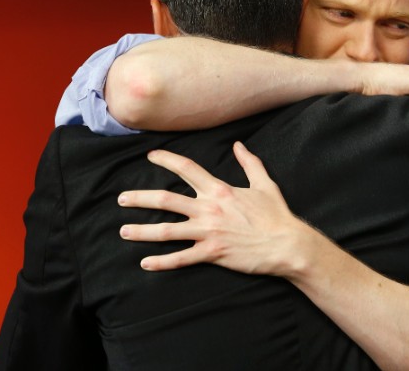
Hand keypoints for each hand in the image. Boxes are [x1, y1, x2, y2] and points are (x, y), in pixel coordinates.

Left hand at [118, 142, 315, 275]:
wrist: (287, 244)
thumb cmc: (277, 215)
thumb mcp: (265, 184)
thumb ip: (250, 163)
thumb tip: (239, 145)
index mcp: (220, 190)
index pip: (187, 169)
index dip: (166, 160)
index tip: (150, 156)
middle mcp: (209, 208)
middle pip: (166, 199)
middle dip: (140, 198)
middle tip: (121, 199)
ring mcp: (209, 231)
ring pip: (167, 231)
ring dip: (142, 231)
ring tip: (124, 231)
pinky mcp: (212, 253)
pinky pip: (181, 258)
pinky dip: (162, 262)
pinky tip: (146, 263)